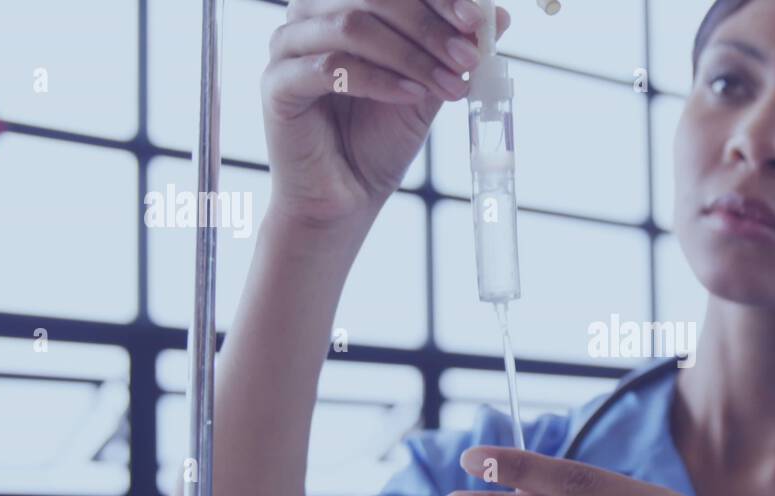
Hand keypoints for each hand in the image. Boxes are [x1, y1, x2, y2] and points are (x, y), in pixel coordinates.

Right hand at [262, 0, 510, 227]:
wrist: (346, 196)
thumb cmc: (380, 137)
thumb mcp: (428, 87)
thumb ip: (453, 50)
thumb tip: (497, 15)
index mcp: (342, 3)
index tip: (477, 21)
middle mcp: (309, 13)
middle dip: (429, 26)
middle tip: (468, 58)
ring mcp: (287, 46)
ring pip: (352, 25)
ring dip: (410, 54)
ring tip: (449, 85)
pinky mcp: (277, 85)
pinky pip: (330, 68)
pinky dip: (379, 79)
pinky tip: (412, 97)